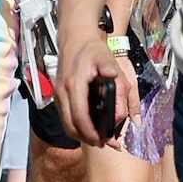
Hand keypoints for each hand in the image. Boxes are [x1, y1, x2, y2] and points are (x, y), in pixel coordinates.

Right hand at [56, 29, 135, 147]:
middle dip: (87, 138)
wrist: (74, 38)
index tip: (103, 141)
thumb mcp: (110, 62)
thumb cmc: (92, 49)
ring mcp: (58, 95)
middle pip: (71, 126)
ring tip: (99, 138)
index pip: (80, 117)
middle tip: (104, 144)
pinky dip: (77, 126)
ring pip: (67, 125)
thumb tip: (123, 110)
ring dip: (81, 134)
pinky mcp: (59, 96)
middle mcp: (63, 93)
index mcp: (74, 85)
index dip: (91, 133)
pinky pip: (66, 117)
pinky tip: (90, 126)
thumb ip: (119, 85)